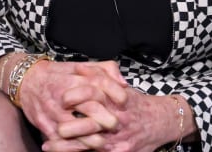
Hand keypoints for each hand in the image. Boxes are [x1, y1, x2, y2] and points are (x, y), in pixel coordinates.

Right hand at [18, 59, 126, 144]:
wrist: (26, 81)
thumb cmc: (58, 75)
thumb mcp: (80, 66)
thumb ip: (104, 69)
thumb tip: (123, 82)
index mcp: (73, 78)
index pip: (98, 83)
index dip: (114, 92)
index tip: (125, 100)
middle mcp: (63, 94)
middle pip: (89, 107)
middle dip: (105, 118)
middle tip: (117, 124)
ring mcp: (53, 111)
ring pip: (75, 128)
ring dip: (91, 137)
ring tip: (103, 142)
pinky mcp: (44, 125)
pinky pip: (61, 140)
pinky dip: (74, 146)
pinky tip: (86, 147)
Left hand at [48, 87, 184, 151]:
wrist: (162, 122)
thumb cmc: (136, 104)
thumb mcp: (121, 87)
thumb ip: (101, 75)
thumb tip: (79, 68)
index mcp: (116, 100)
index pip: (96, 94)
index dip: (79, 96)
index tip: (63, 98)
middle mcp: (117, 120)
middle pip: (92, 124)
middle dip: (73, 128)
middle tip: (56, 128)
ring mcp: (118, 139)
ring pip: (91, 144)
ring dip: (69, 147)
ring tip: (49, 146)